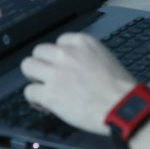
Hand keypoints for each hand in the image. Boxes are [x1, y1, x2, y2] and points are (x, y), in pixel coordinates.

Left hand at [21, 33, 136, 133]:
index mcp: (83, 43)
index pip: (60, 41)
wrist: (122, 107)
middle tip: (49, 76)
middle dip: (43, 64)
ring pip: (27, 66)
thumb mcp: (106, 59)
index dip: (60, 55)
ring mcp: (56, 73)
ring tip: (43, 88)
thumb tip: (74, 66)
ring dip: (34, 78)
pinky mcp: (49, 93)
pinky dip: (35, 99)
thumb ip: (86, 57)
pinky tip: (45, 105)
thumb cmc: (120, 89)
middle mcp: (67, 54)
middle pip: (39, 51)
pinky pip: (29, 91)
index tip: (63, 65)